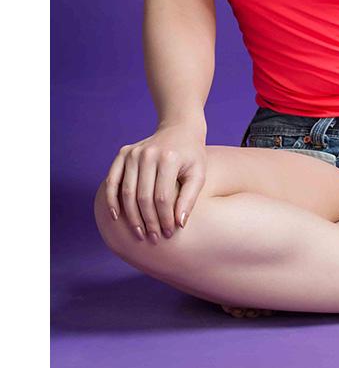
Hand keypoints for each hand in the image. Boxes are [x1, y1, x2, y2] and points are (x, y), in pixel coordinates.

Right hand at [103, 120, 207, 241]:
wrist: (180, 128)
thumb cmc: (192, 155)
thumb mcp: (198, 174)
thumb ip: (189, 198)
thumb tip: (179, 224)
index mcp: (169, 158)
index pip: (163, 197)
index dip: (165, 218)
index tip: (169, 233)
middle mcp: (148, 154)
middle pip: (143, 197)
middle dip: (148, 222)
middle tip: (154, 239)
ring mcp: (133, 153)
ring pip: (127, 193)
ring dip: (132, 217)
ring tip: (139, 234)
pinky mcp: (123, 153)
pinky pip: (112, 180)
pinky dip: (112, 200)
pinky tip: (116, 217)